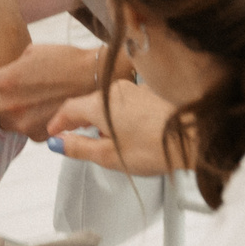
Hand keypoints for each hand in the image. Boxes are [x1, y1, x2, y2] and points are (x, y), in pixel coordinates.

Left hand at [0, 42, 103, 139]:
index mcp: (5, 79)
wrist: (98, 79)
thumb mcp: (29, 53)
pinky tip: (40, 106)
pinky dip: (23, 120)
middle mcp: (9, 103)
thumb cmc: (64, 58)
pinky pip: (20, 129)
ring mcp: (23, 122)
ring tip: (25, 97)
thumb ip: (5, 70)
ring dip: (0, 112)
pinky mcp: (37, 135)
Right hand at [47, 82, 182, 174]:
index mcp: (99, 104)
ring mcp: (134, 90)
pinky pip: (125, 103)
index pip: (69, 108)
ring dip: (100, 119)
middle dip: (79, 121)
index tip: (53, 133)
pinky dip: (118, 115)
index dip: (58, 122)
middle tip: (73, 138)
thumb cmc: (152, 148)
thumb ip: (79, 147)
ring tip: (104, 140)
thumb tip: (57, 143)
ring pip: (107, 103)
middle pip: (88, 104)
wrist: (191, 137)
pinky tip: (127, 132)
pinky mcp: (150, 94)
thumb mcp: (108, 155)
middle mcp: (115, 90)